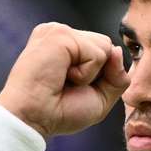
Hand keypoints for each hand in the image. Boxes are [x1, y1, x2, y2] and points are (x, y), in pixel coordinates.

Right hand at [0, 22, 129, 137]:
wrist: (33, 119)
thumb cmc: (58, 112)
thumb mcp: (100, 98)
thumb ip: (117, 76)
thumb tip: (117, 50)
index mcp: (66, 45)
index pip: (104, 51)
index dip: (99, 76)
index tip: (71, 88)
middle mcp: (61, 35)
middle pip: (107, 46)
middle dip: (97, 73)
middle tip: (67, 85)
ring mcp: (59, 32)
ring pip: (105, 47)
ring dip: (90, 74)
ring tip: (63, 80)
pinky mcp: (60, 35)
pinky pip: (98, 53)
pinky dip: (86, 73)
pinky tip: (62, 76)